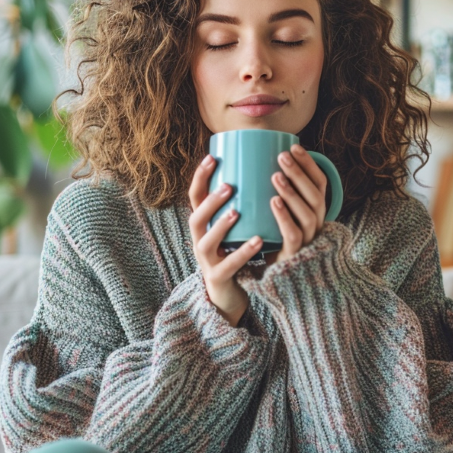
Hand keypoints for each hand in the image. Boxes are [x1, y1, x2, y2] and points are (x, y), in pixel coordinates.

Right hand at [188, 154, 262, 326]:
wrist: (227, 296)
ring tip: (237, 212)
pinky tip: (258, 240)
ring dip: (221, 225)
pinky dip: (243, 251)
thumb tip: (257, 172)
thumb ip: (238, 206)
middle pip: (196, 218)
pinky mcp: (219, 278)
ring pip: (206, 242)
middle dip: (210, 201)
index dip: (199, 178)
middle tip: (229, 186)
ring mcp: (207, 261)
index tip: (212, 157)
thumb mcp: (231, 229)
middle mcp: (199, 241)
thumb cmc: (233, 255)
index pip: (194, 198)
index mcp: (203, 226)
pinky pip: (229, 264)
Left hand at [267, 143, 328, 265]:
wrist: (274, 277)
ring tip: (275, 176)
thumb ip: (274, 192)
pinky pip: (293, 234)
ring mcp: (308, 240)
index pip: (320, 183)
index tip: (295, 145)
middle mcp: (317, 224)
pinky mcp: (294, 255)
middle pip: (316, 195)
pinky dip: (284, 216)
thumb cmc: (273, 238)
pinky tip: (273, 202)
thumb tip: (255, 160)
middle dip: (300, 173)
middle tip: (282, 156)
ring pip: (308, 213)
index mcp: (315, 211)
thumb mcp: (278, 214)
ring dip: (292, 192)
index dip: (310, 164)